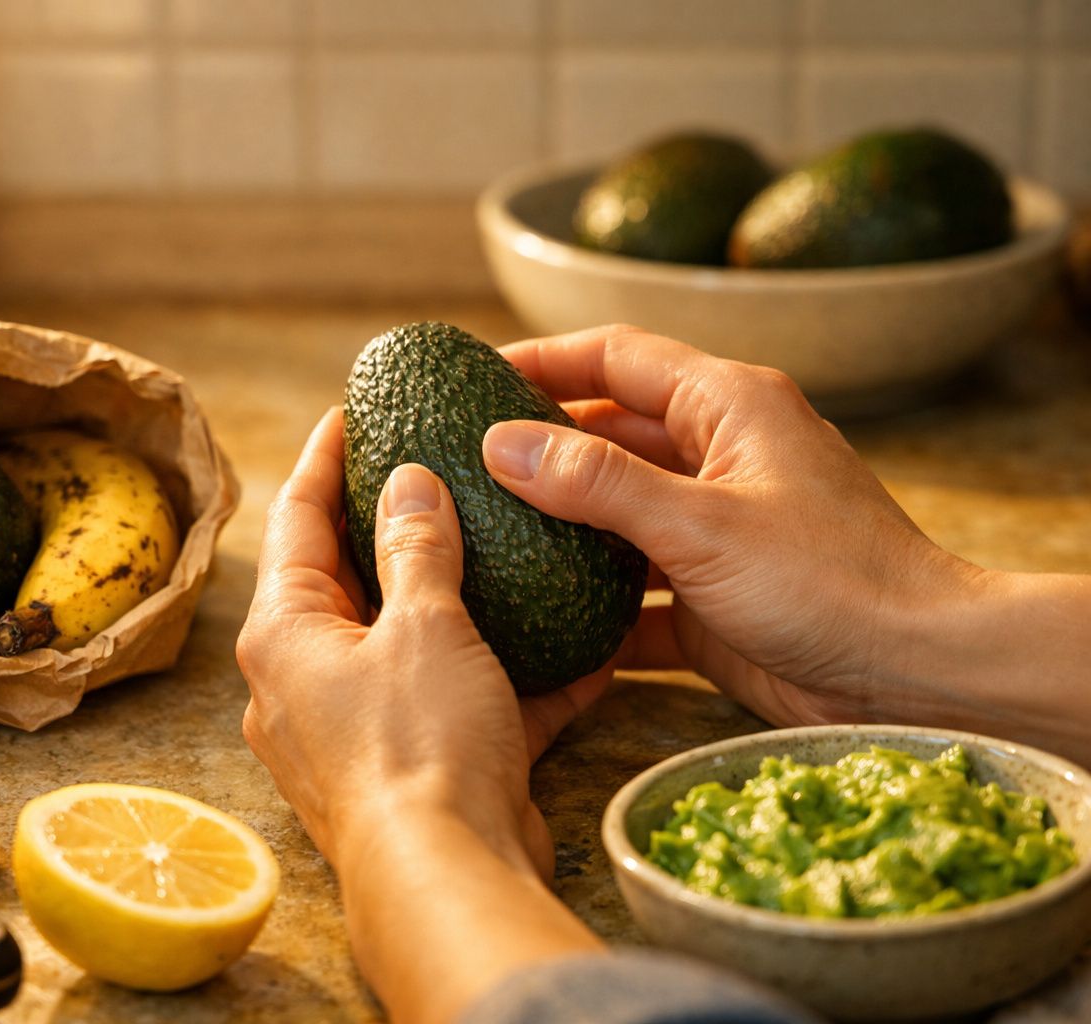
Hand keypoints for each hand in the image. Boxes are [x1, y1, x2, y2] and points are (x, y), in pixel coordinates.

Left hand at [237, 407, 606, 1022]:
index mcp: (286, 634)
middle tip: (431, 469)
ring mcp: (359, 732)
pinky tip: (579, 649)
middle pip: (348, 581)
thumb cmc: (419, 747)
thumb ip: (418, 548)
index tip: (349, 412)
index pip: (297, 518)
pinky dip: (508, 679)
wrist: (449, 881)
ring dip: (459, 602)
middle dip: (393, 527)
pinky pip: (461, 706)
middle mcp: (306, 682)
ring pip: (411, 645)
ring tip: (504, 544)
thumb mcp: (423, 626)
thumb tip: (408, 481)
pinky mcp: (417, 771)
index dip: (326, 459)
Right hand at [481, 325, 980, 730]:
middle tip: (456, 463)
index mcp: (727, 408)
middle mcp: (718, 458)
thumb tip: (501, 444)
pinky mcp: (709, 597)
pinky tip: (535, 618)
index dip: (542, 358)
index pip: (617, 356)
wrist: (915, 676)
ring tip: (477, 536)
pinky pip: (632, 589)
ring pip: (614, 515)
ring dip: (556, 528)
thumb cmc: (829, 581)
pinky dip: (588, 603)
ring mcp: (713, 529)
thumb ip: (597, 482)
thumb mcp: (701, 524)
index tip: (471, 377)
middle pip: (607, 435)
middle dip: (537, 448)